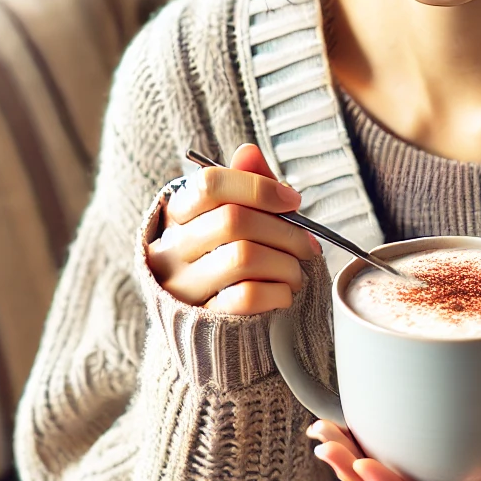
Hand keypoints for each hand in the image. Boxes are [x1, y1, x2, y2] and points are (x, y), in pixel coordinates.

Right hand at [145, 143, 320, 314]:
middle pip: (233, 220)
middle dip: (285, 230)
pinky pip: (247, 296)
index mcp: (177, 215)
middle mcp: (171, 248)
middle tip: (308, 244)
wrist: (205, 328)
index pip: (210, 184)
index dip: (258, 187)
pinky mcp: (202, 318)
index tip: (292, 200)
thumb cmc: (223, 260)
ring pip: (244, 257)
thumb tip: (248, 152)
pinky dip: (278, 291)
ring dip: (286, 263)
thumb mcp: (229, 219)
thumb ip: (244, 187)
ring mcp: (183, 286)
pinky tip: (284, 292)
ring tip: (297, 271)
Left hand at [307, 420, 480, 480]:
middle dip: (353, 467)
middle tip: (325, 442)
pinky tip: (345, 424)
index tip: (365, 467)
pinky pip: (392, 455)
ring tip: (321, 432)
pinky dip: (366, 440)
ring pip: (383, 474)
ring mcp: (432, 478)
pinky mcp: (430, 457)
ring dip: (350, 454)